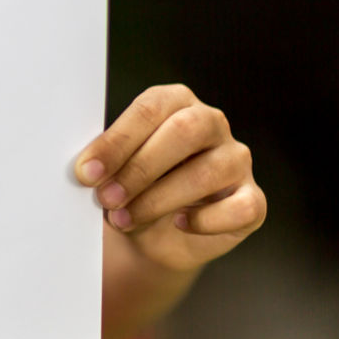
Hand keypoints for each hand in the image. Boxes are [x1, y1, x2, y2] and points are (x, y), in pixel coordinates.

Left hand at [75, 84, 265, 271]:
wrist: (154, 235)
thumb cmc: (131, 190)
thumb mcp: (112, 171)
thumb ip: (105, 162)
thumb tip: (86, 169)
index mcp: (175, 102)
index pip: (150, 108)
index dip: (117, 141)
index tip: (86, 172)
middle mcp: (212, 123)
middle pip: (184, 131)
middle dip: (139, 168)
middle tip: (106, 197)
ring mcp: (236, 160)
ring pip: (208, 171)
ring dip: (159, 199)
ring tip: (124, 218)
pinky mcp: (253, 200)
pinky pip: (240, 207)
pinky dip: (205, 220)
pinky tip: (178, 223)